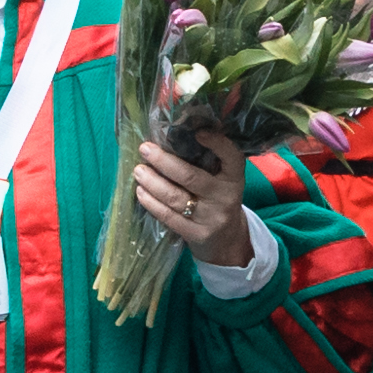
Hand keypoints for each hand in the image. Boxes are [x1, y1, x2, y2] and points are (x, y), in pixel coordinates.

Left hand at [135, 130, 250, 266]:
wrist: (227, 240)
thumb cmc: (217, 200)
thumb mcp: (222, 181)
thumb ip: (207, 162)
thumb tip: (172, 137)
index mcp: (234, 178)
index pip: (232, 157)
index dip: (217, 144)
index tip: (198, 132)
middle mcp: (225, 197)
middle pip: (191, 177)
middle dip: (164, 161)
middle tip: (145, 149)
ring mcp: (211, 217)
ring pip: (175, 197)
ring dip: (153, 182)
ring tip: (138, 171)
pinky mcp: (197, 234)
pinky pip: (169, 217)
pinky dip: (152, 203)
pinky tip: (141, 192)